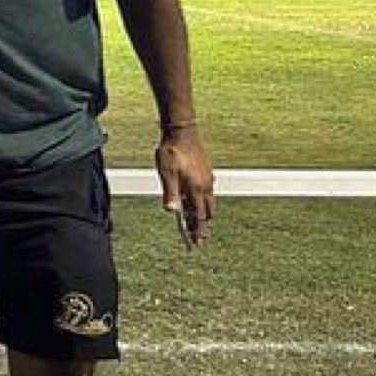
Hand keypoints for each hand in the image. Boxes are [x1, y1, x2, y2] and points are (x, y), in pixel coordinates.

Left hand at [154, 127, 214, 246]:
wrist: (182, 131)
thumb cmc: (171, 151)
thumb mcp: (166, 172)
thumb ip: (170, 192)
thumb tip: (172, 211)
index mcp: (196, 188)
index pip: (199, 216)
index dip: (198, 231)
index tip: (198, 244)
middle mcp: (205, 186)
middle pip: (207, 212)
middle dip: (202, 226)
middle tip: (198, 239)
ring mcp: (207, 179)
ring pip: (209, 203)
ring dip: (203, 215)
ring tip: (198, 224)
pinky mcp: (206, 173)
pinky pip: (207, 193)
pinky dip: (203, 203)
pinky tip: (196, 202)